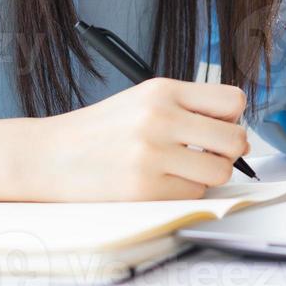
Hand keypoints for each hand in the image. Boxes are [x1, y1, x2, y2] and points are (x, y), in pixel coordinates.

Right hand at [33, 77, 249, 201]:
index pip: (232, 100)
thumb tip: (237, 134)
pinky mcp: (144, 189)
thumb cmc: (100, 130)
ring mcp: (151, 155)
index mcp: (162, 90)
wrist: (49, 156)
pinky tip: (160, 182)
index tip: (219, 126)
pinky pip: (192, 195)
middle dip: (229, 151)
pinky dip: (183, 192)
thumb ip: (187, 108)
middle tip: (209, 154)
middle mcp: (159, 118)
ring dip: (207, 175)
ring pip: (218, 172)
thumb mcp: (142, 100)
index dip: (233, 118)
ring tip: (183, 169)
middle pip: (234, 139)